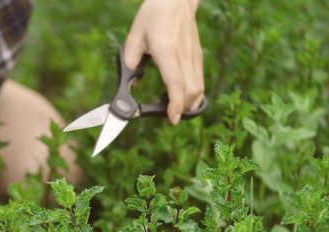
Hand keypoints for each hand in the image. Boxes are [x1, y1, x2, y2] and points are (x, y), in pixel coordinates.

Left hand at [124, 0, 203, 124]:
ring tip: (177, 110)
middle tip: (170, 116)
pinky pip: (199, 80)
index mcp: (166, 50)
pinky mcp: (198, 55)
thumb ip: (129, 62)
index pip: (175, 83)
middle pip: (191, 90)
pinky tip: (183, 98)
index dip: (175, 104)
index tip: (172, 118)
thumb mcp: (134, 37)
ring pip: (199, 87)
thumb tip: (133, 84)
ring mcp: (194, 55)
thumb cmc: (153, 15)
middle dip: (183, 109)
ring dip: (190, 103)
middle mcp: (183, 54)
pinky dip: (194, 93)